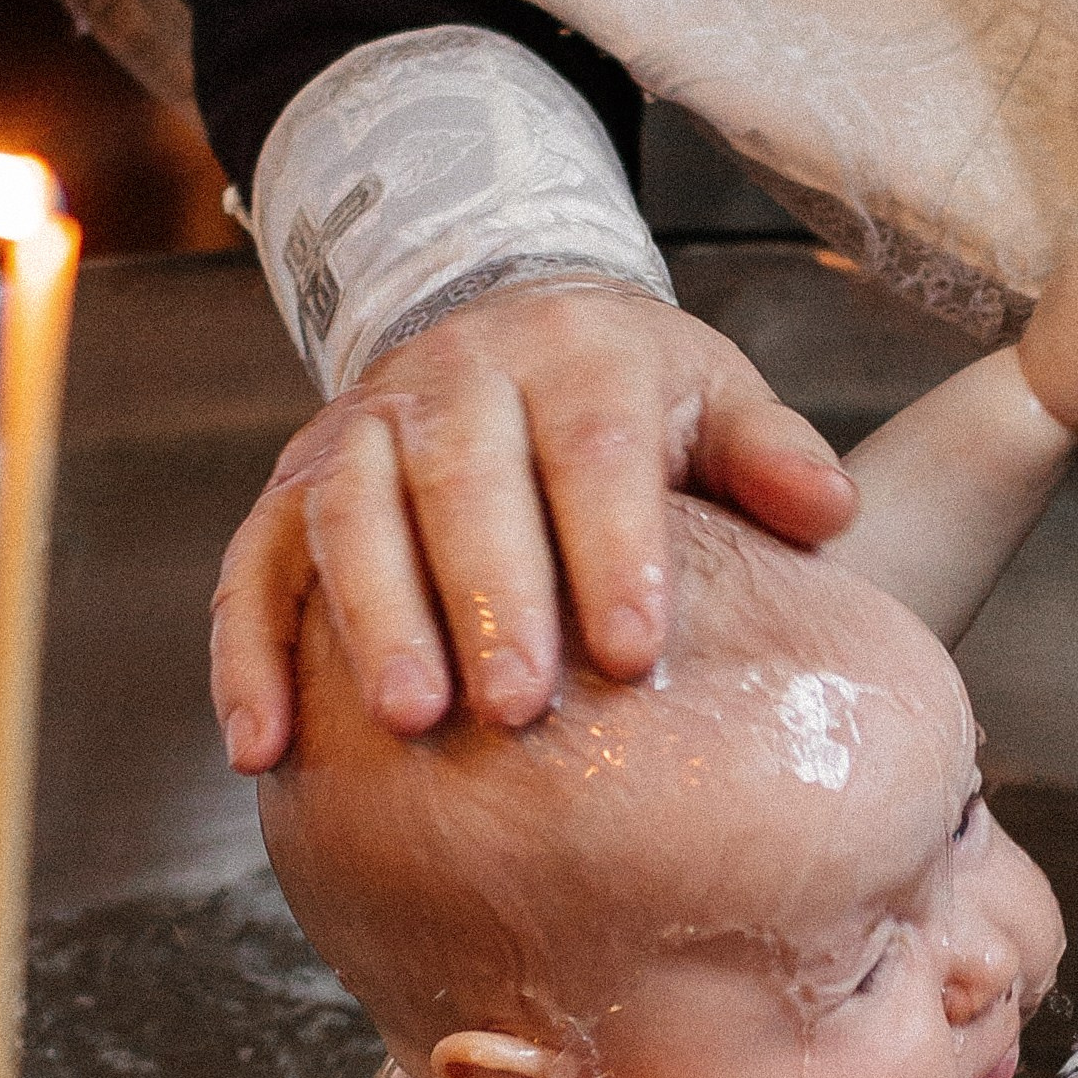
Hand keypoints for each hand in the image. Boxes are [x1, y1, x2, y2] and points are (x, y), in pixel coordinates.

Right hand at [213, 280, 857, 765]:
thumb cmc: (634, 402)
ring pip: (349, 515)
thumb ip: (771, 455)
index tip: (635, 648)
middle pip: (462, 479)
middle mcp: (455, 381)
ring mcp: (360, 431)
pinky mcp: (290, 490)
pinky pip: (252, 569)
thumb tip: (830, 513)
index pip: (594, 447)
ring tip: (408, 721)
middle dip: (488, 592)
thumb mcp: (715, 399)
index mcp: (576, 357)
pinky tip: (264, 749)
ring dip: (374, 617)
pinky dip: (246, 657)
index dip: (611, 545)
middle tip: (517, 706)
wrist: (508, 329)